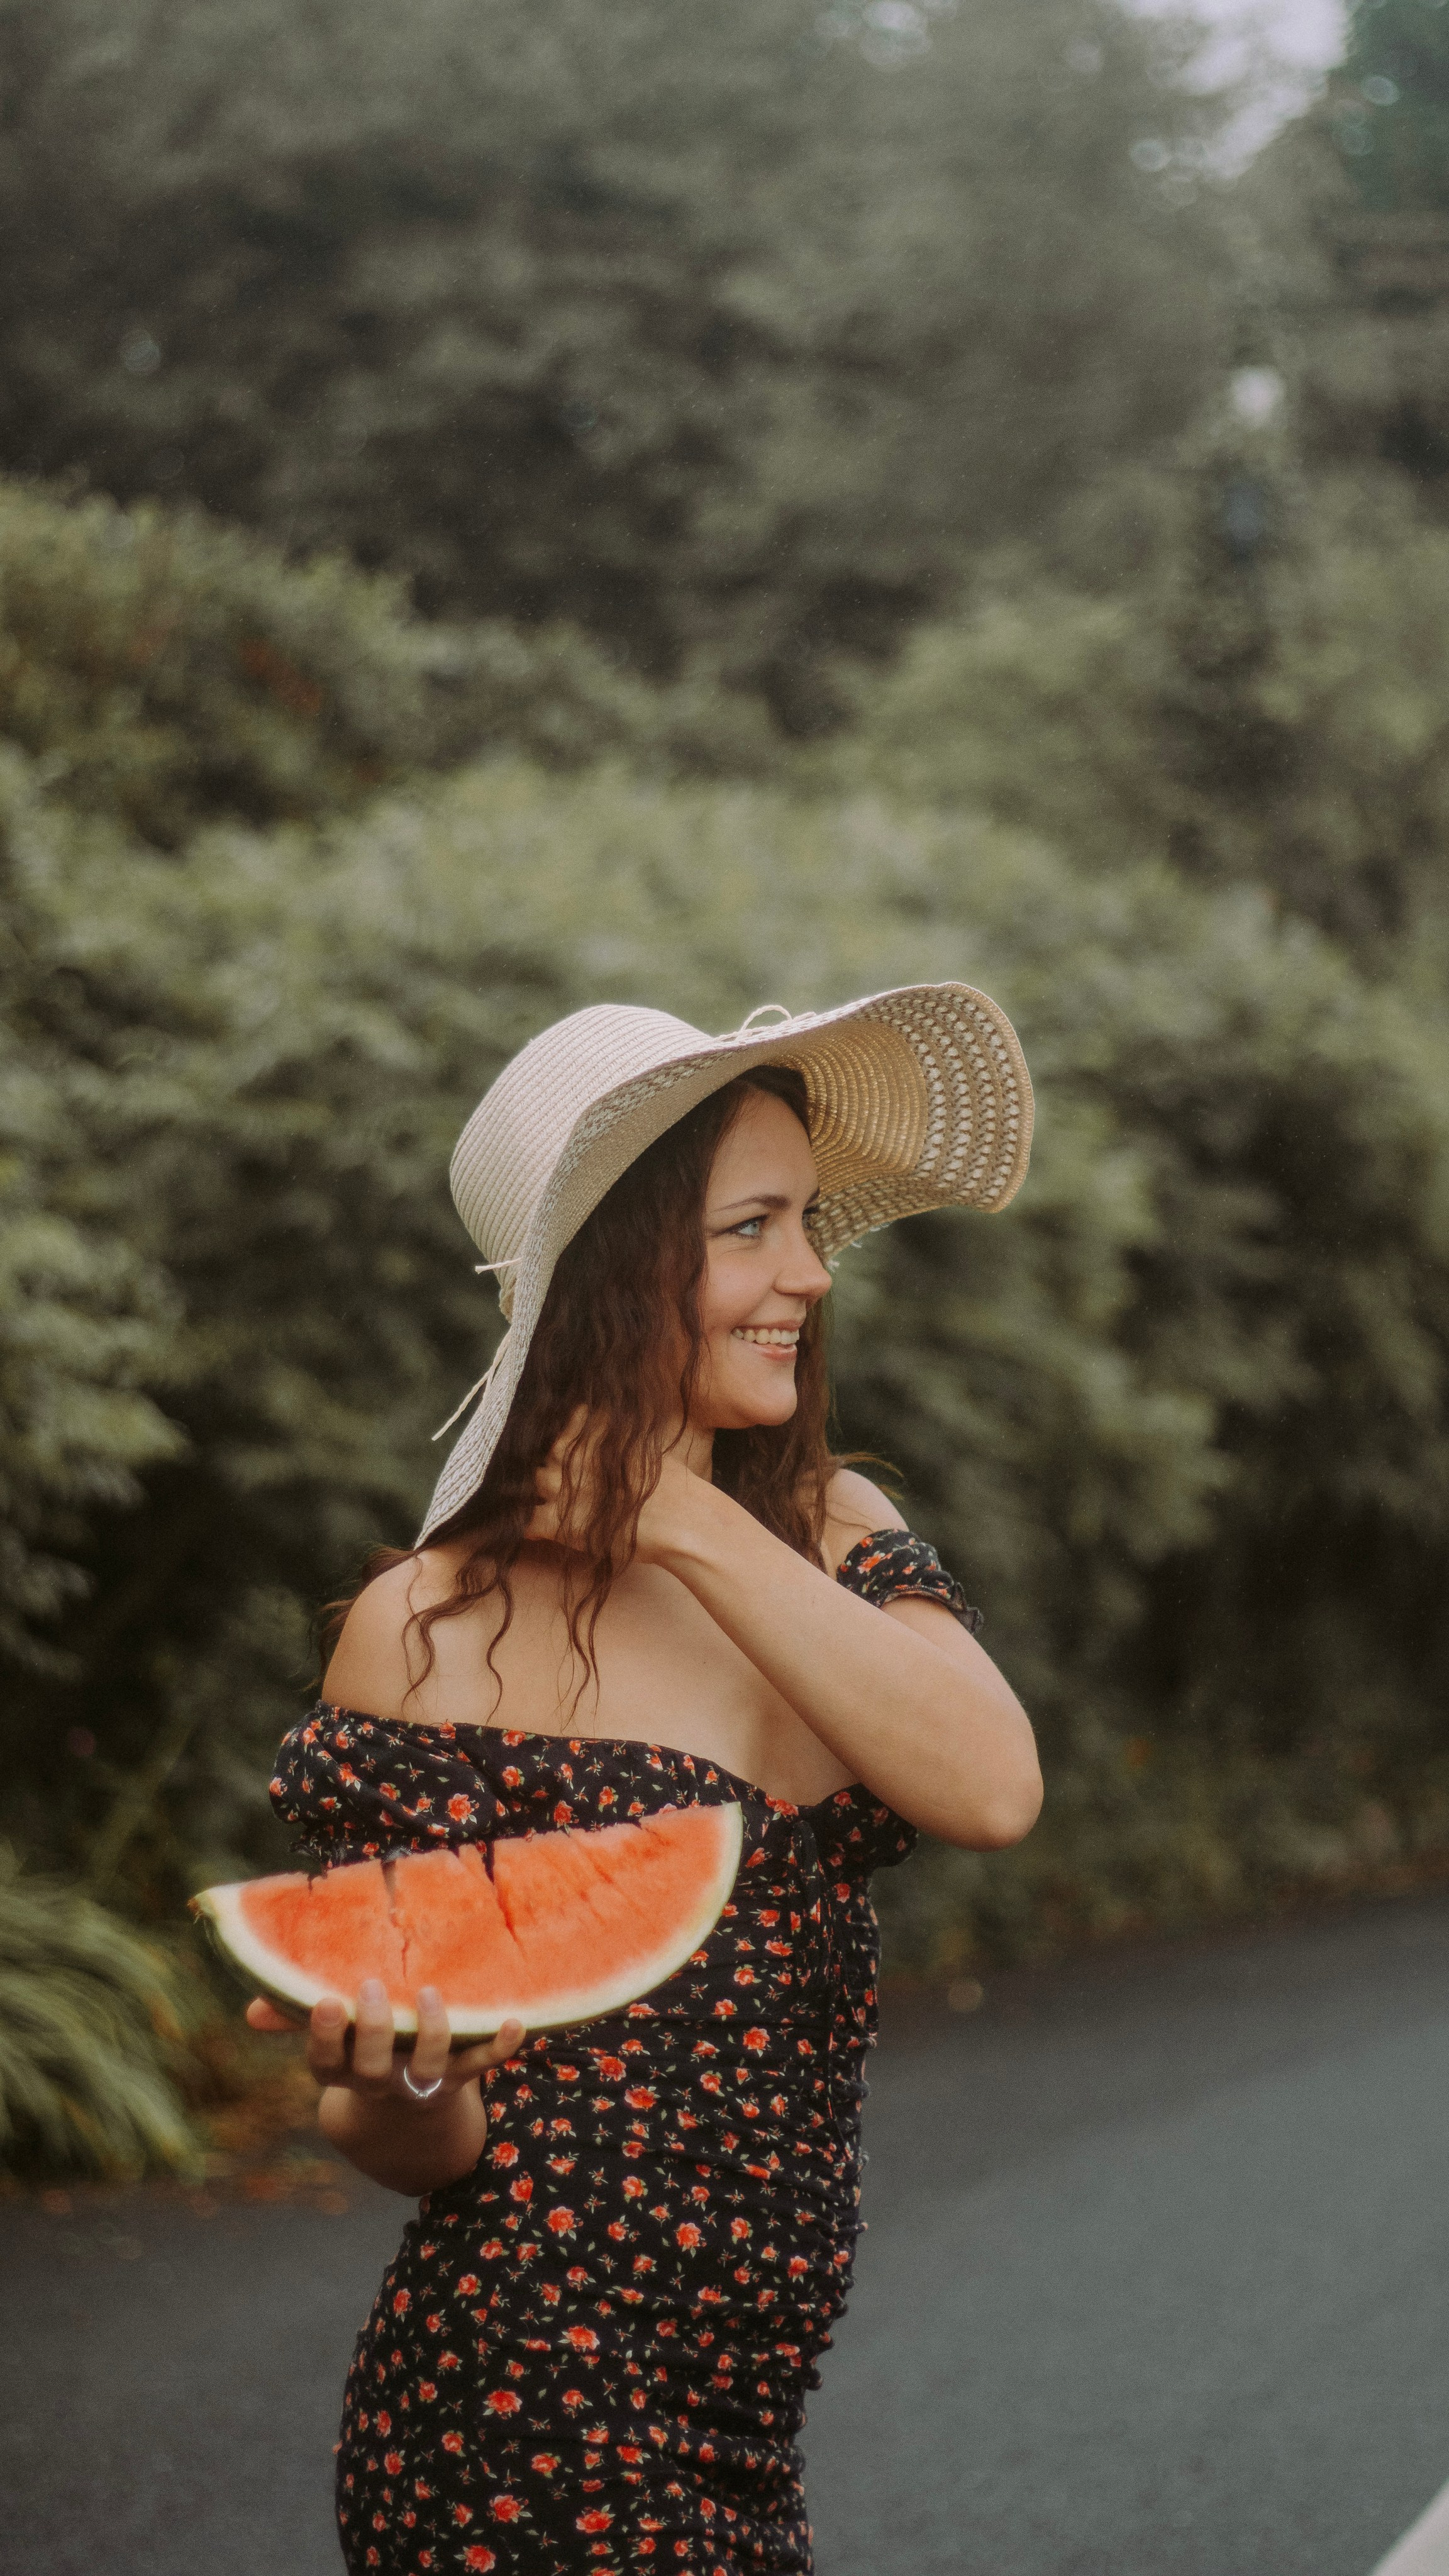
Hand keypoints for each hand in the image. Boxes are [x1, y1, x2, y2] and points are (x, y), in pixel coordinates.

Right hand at [246, 1981, 523, 2103]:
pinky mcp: (459, 2081)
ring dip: (431, 2033)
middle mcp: (381, 2085)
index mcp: (343, 2073)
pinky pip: (481, 2068)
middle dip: (374, 2031)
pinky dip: (499, 2048)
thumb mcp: (328, 2042)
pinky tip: (516, 2022)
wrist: (403, 2120)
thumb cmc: (357, 2053)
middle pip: (374, 2070)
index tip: (328, 2001)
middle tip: (374, 1988)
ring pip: (428, 2068)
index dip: (326, 2037)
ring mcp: (421, 2085)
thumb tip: (252, 2011)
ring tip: (427, 1994)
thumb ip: (293, 2019)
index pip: (325, 2063)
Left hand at [526, 1405, 707, 1563]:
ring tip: (535, 1499)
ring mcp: (563, 1488)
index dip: (562, 1434)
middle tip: (549, 1475)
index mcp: (593, 1436)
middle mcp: (573, 1457)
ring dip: (531, 1491)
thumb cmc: (673, 1486)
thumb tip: (615, 1426)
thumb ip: (622, 1437)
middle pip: (543, 1452)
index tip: (562, 1442)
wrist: (680, 1522)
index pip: (564, 1424)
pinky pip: (529, 1520)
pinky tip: (533, 1530)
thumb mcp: (646, 1448)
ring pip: (531, 1482)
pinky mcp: (560, 1521)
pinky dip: (528, 1525)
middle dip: (545, 1463)